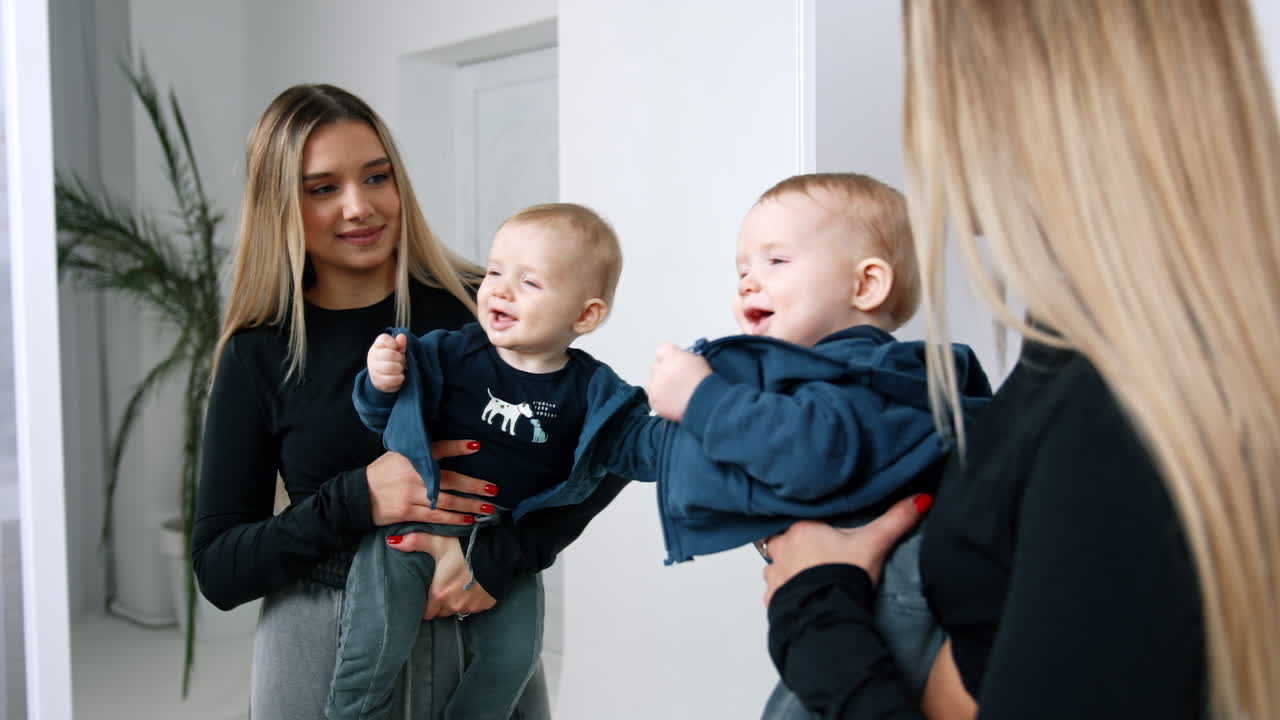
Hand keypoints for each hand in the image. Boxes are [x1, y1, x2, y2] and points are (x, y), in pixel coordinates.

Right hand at [365, 440, 500, 525]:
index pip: (438, 449)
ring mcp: (410, 495)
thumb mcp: (398, 455)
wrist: (357, 496)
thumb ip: (420, 453)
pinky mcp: (407, 512)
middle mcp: (413, 474)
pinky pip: (435, 517)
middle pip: (448, 480)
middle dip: (473, 485)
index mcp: (411, 456)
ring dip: (468, 505)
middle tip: (493, 489)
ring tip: (487, 508)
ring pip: (445, 501)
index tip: (477, 446)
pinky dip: (453, 519)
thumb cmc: (382, 473)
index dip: (457, 447)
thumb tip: (446, 450)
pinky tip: (467, 521)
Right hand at [367, 332, 407, 392]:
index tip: (397, 349)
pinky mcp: (377, 382)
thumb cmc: (392, 359)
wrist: (382, 376)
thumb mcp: (397, 350)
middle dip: (400, 358)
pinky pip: (390, 380)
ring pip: (389, 368)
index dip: (394, 344)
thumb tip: (402, 336)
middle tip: (402, 361)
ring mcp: (373, 369)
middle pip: (389, 354)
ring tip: (400, 369)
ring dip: (399, 369)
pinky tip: (400, 377)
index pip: (384, 339)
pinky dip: (399, 379)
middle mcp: (373, 356)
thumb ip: (400, 343)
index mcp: (377, 345)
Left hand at [387, 532, 497, 618]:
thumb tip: (391, 541)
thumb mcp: (438, 541)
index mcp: (439, 593)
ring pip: (458, 610)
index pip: (427, 613)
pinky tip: (474, 585)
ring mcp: (472, 606)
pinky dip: (473, 599)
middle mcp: (455, 604)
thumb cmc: (465, 546)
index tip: (427, 597)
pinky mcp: (486, 604)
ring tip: (459, 585)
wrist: (498, 550)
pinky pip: (475, 607)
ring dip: (457, 602)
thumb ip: (414, 542)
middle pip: (442, 612)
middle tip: (443, 587)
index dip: (426, 606)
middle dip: (441, 603)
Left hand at [646, 342, 712, 421]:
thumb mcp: (698, 360)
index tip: (674, 362)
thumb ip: (685, 357)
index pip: (662, 350)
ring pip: (652, 383)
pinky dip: (661, 400)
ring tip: (675, 394)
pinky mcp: (654, 400)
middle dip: (665, 372)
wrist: (705, 402)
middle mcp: (660, 368)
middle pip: (657, 367)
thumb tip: (681, 360)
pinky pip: (653, 398)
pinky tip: (673, 402)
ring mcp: (655, 385)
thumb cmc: (705, 382)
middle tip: (677, 381)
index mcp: (671, 355)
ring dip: (660, 386)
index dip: (669, 356)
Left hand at [762, 493, 931, 606]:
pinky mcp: (773, 599)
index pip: (797, 519)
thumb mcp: (874, 543)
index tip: (817, 533)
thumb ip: (896, 519)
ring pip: (776, 567)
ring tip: (806, 577)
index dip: (807, 525)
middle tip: (813, 555)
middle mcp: (782, 550)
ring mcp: (775, 575)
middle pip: (782, 541)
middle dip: (793, 547)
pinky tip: (798, 597)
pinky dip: (783, 594)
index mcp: (801, 530)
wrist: (831, 615)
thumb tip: (920, 498)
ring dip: (787, 570)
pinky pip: (773, 593)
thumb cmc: (847, 575)